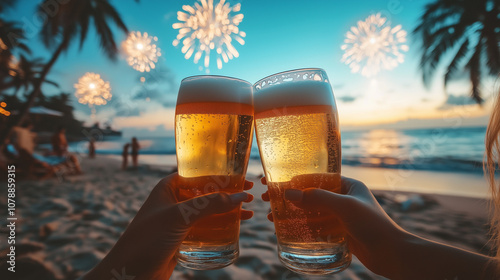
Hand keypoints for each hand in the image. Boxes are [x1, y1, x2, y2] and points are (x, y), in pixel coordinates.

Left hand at [85, 173, 253, 279]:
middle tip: (249, 193)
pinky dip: (221, 226)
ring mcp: (178, 220)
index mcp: (168, 188)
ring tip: (248, 212)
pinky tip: (235, 227)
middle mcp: (173, 201)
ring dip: (227, 210)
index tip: (241, 176)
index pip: (198, 173)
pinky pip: (205, 227)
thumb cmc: (146, 240)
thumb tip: (239, 196)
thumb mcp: (179, 217)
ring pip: (208, 211)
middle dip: (228, 193)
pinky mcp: (182, 237)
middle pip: (206, 192)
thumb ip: (208, 205)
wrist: (129, 275)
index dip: (221, 174)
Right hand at [261, 176, 404, 276]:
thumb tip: (289, 193)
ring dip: (293, 213)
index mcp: (348, 185)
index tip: (274, 182)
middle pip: (311, 195)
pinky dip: (302, 227)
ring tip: (272, 217)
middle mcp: (344, 198)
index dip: (295, 179)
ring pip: (311, 212)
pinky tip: (288, 230)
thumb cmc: (372, 224)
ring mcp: (342, 216)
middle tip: (268, 199)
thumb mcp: (344, 206)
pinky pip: (317, 227)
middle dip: (289, 197)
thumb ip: (317, 198)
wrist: (392, 253)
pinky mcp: (340, 232)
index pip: (317, 178)